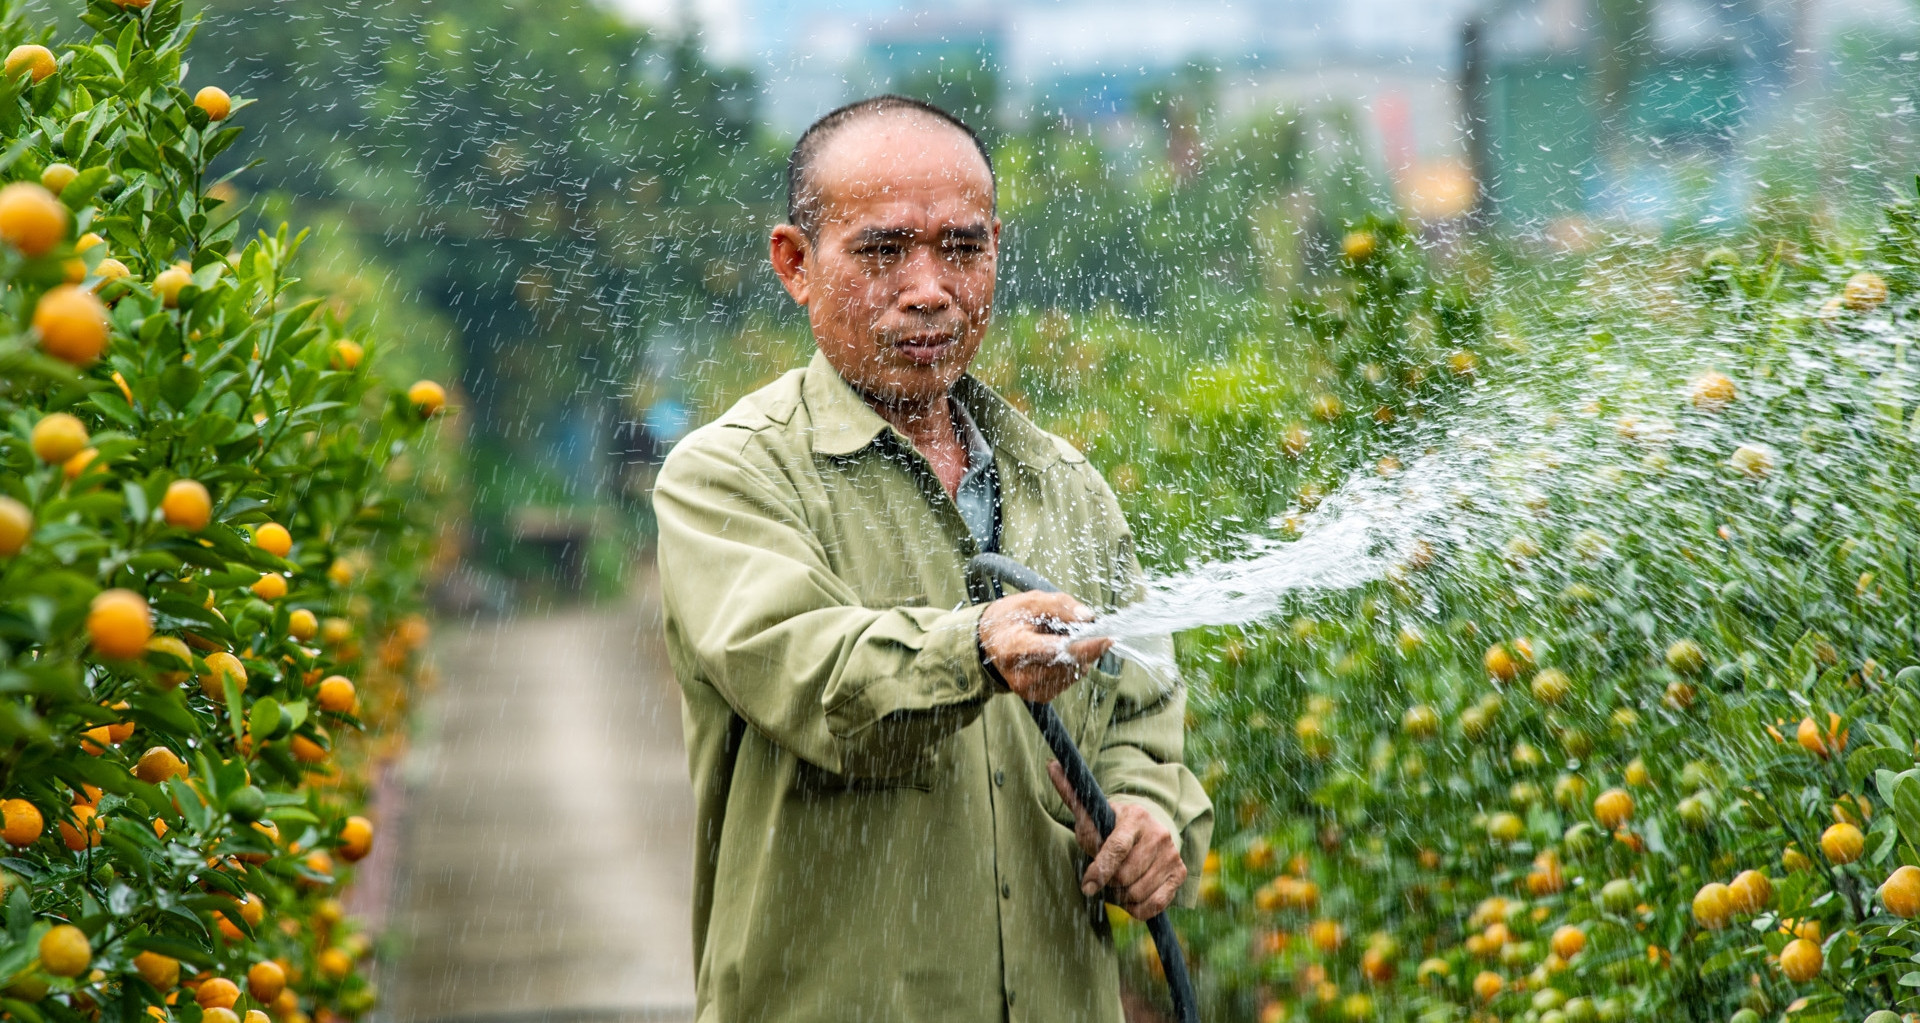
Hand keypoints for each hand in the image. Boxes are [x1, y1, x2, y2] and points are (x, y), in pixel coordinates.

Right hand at [977, 590, 1111, 702]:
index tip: (1107, 638)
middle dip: (1082, 645)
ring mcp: (1030, 690)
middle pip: (1069, 663)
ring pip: (1073, 672)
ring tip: (1055, 640)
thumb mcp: (1031, 601)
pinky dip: (1069, 664)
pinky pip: (1069, 679)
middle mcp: (1021, 676)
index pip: (1057, 652)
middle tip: (1073, 628)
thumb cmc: (1010, 618)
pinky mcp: (1039, 697)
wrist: (989, 642)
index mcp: (1014, 648)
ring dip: (1076, 654)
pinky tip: (1054, 654)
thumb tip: (1089, 618)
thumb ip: (1061, 606)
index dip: (1085, 646)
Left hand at [1048, 761, 1186, 919]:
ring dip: (1121, 896)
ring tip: (1117, 884)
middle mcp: (1158, 833)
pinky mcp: (1180, 872)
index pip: (1116, 849)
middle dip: (1109, 882)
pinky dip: (1138, 908)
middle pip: (1125, 875)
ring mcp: (1172, 854)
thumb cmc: (1110, 825)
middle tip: (1105, 877)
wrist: (1146, 830)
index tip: (1087, 886)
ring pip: (1137, 893)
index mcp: (1135, 816)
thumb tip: (1051, 765)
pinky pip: (1155, 905)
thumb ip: (1072, 794)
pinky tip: (1131, 897)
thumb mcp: (1091, 813)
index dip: (1100, 871)